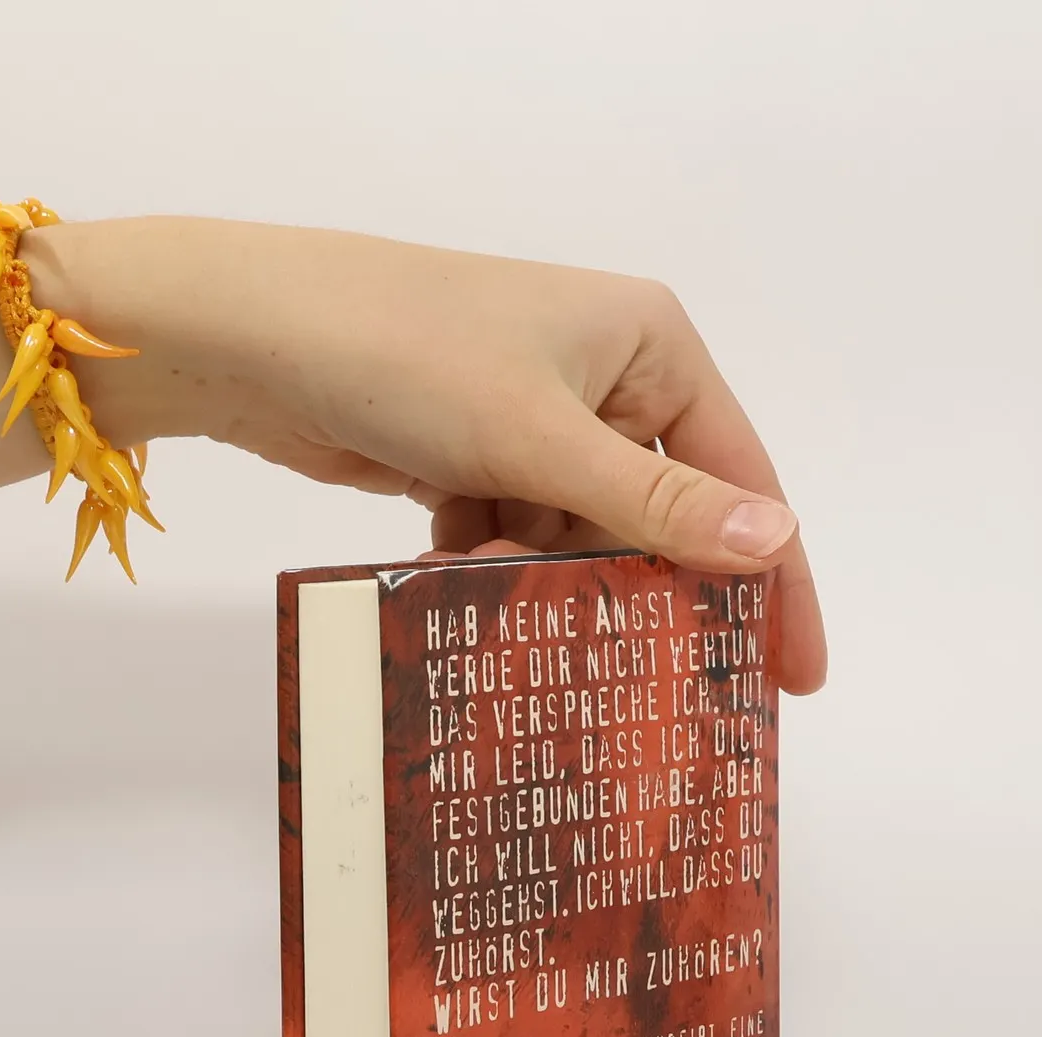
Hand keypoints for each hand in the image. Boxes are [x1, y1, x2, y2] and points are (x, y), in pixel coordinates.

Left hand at [31, 218, 824, 692]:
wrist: (250, 339)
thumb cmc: (407, 355)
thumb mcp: (542, 438)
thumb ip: (658, 504)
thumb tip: (777, 546)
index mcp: (649, 344)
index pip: (740, 475)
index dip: (773, 577)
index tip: (792, 678)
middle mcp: (601, 375)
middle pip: (656, 515)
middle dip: (641, 594)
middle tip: (653, 691)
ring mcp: (528, 417)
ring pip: (576, 536)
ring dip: (555, 592)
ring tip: (544, 651)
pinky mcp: (468, 453)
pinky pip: (512, 535)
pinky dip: (496, 575)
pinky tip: (472, 604)